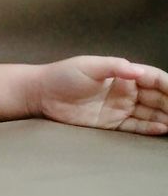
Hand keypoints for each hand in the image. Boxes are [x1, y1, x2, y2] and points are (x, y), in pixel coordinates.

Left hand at [30, 56, 167, 134]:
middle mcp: (125, 91)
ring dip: (166, 117)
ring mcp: (119, 107)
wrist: (40, 94)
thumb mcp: (88, 66)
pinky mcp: (111, 123)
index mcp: (123, 74)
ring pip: (151, 113)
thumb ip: (114, 67)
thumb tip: (137, 70)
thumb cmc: (62, 75)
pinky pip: (136, 126)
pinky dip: (150, 128)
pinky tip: (163, 129)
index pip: (155, 79)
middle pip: (158, 98)